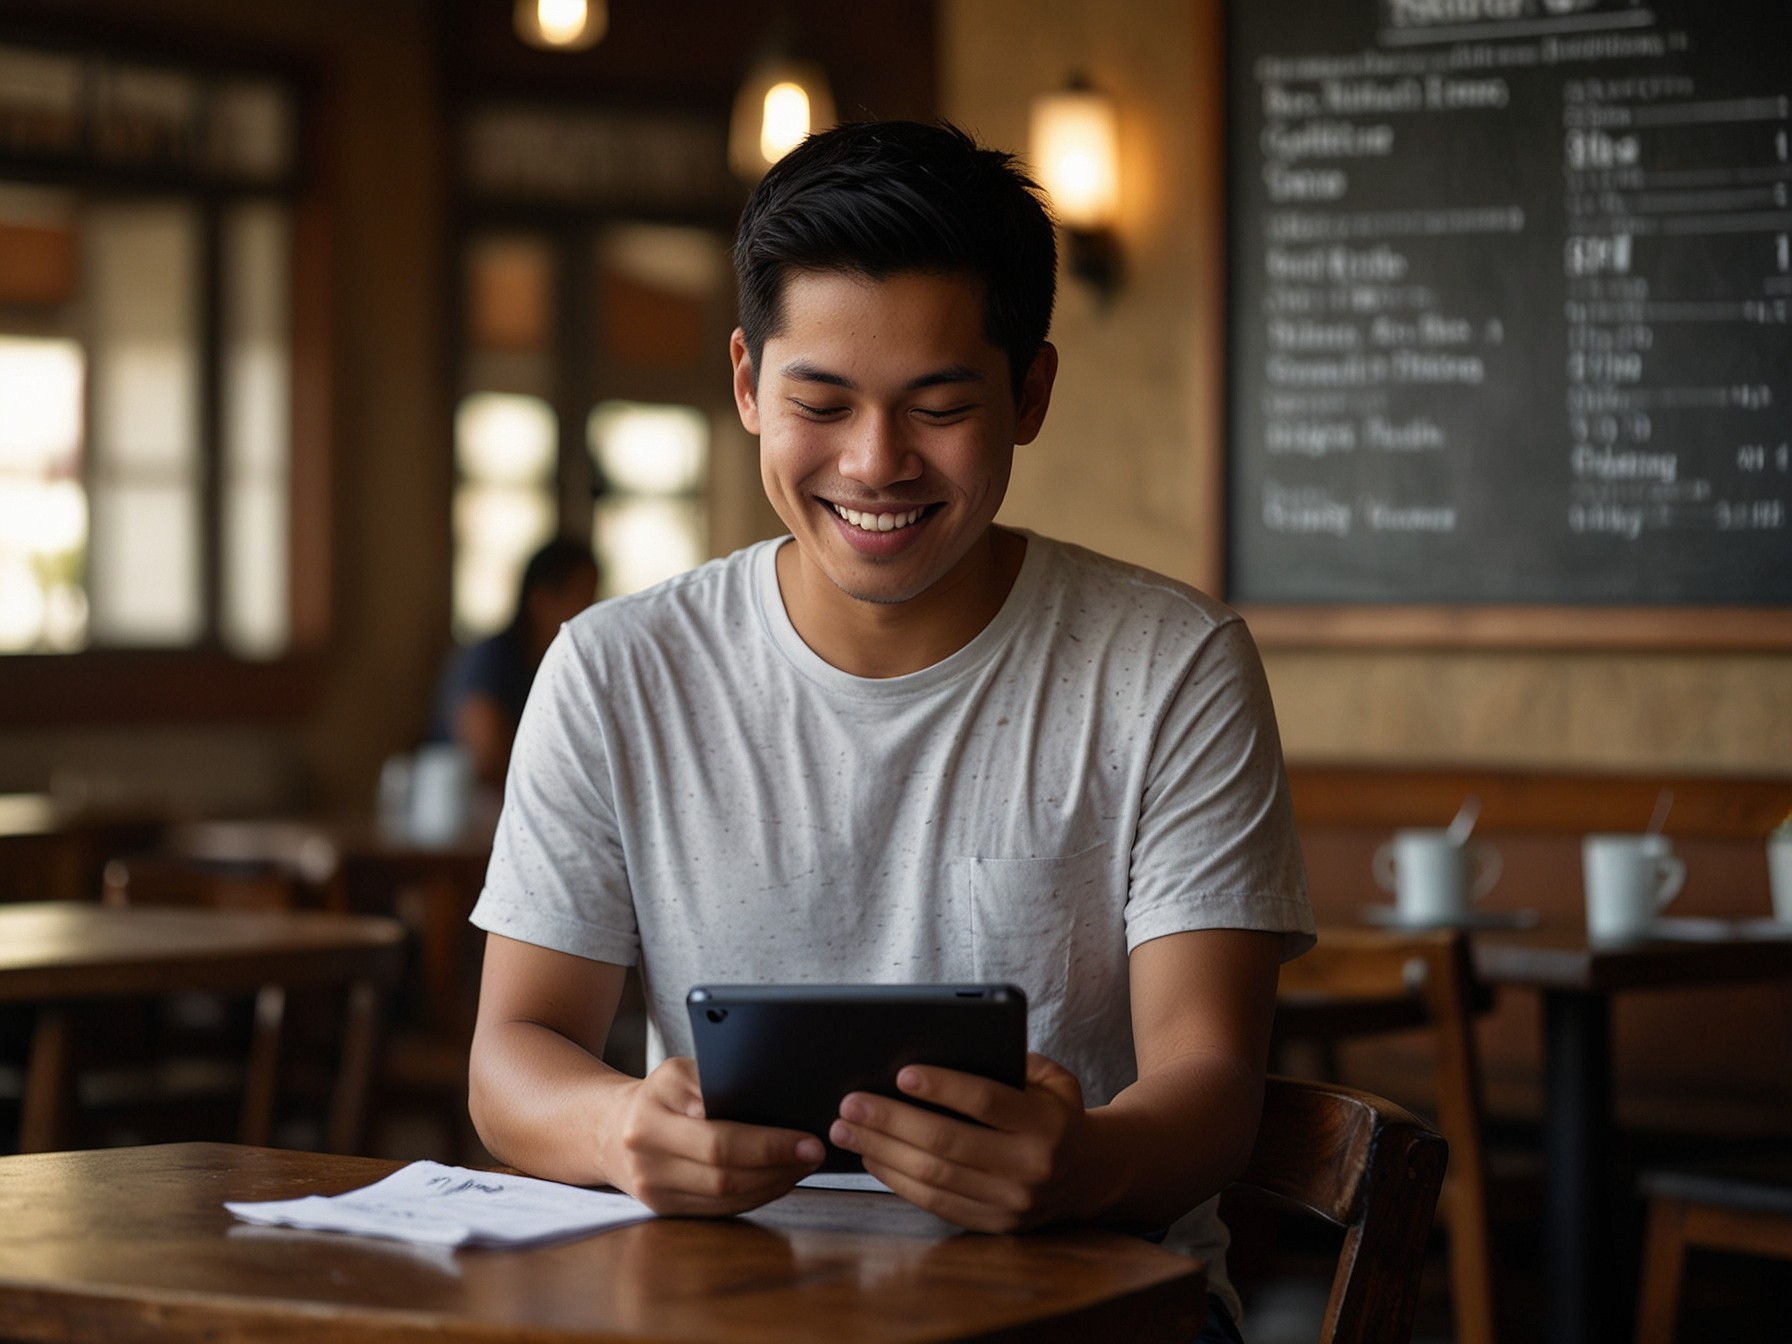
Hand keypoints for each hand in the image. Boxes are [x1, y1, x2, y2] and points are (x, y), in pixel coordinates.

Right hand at [598, 1056, 824, 1215]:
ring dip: (774, 1185)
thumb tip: (750, 1096)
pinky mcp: (667, 1212)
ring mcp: (657, 1195)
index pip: (719, 1142)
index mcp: (650, 1124)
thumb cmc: (657, 1096)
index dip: (768, 1145)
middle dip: (780, 1167)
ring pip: (727, 1200)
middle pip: (726, 1178)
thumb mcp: (675, 1072)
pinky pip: (721, 1211)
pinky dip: (756, 1196)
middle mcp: (650, 1165)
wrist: (612, 1131)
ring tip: (803, 1165)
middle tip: (815, 1152)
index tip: (807, 1139)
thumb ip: (707, 1081)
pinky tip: (779, 1179)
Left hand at [829, 1053, 1090, 1232]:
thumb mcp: (1053, 1079)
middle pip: (947, 1142)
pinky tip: (871, 1155)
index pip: (986, 1102)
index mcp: (1047, 1124)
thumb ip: (1010, 1060)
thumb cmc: (1055, 1113)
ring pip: (933, 1176)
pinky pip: (934, 1202)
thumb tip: (945, 1047)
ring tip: (846, 1128)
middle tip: (850, 1102)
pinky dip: (896, 1179)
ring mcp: (1011, 1202)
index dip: (943, 1087)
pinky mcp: (993, 1225)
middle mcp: (1031, 1167)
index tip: (902, 1073)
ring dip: (881, 1150)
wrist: (1088, 1175)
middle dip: (891, 1120)